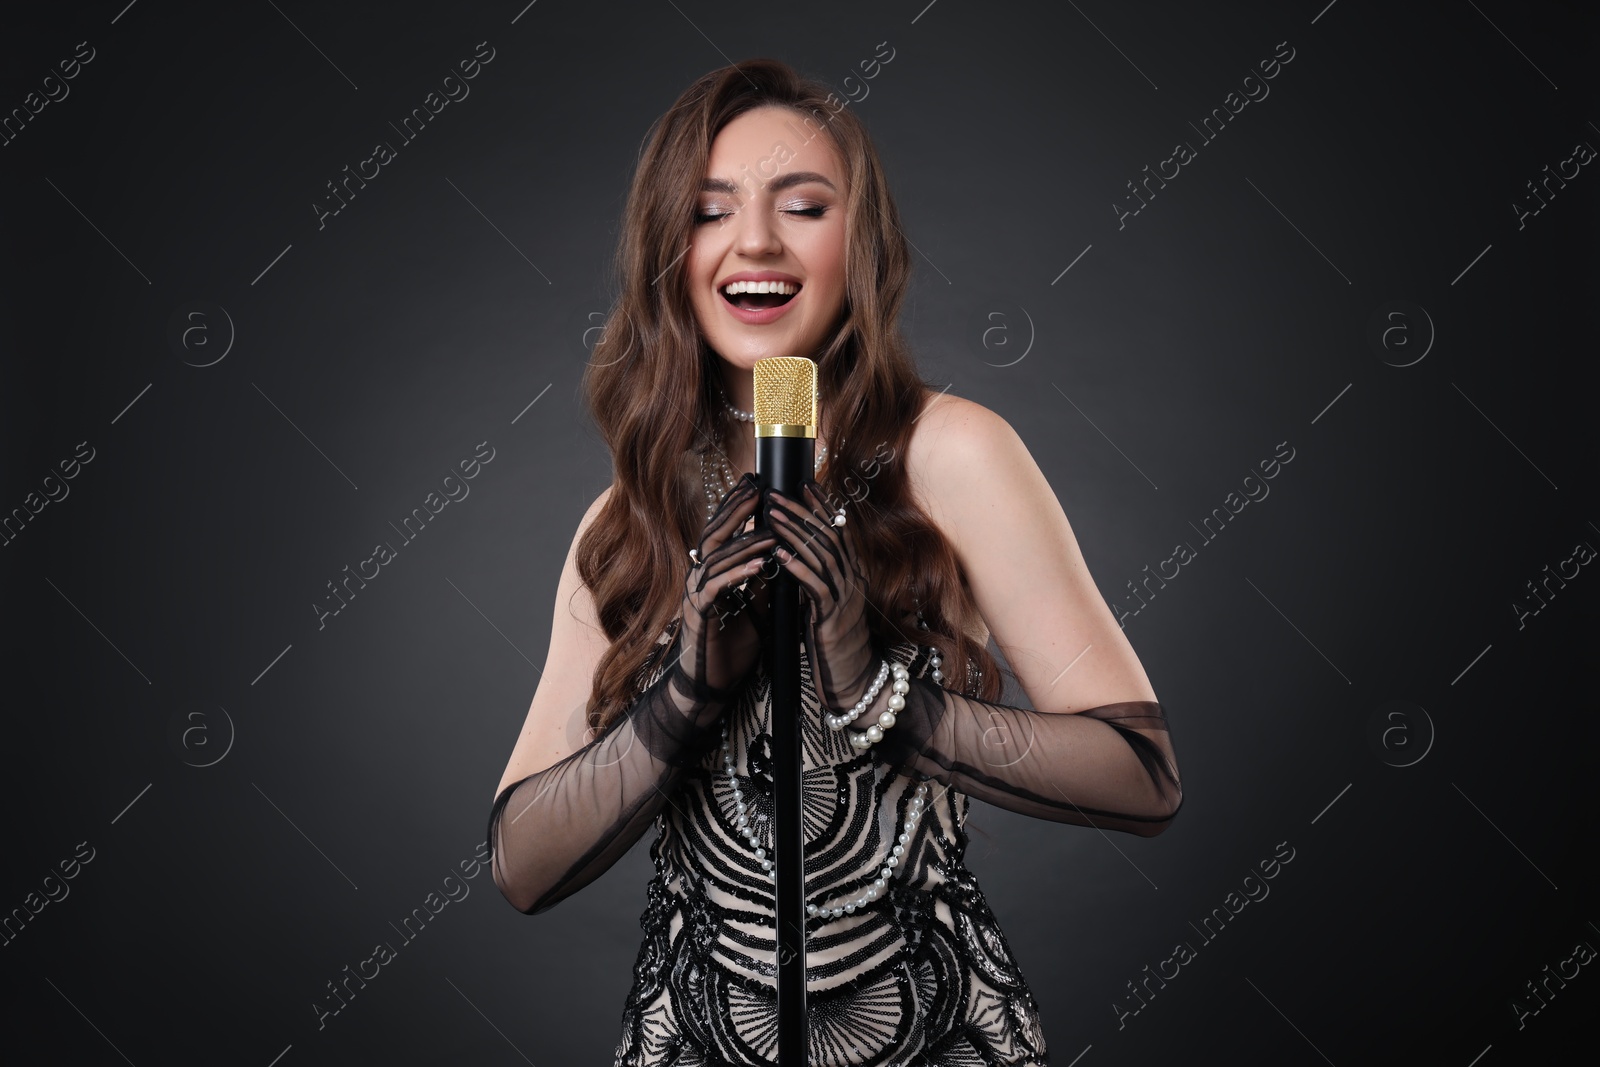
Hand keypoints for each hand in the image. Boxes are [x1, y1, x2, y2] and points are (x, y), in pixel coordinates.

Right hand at [674, 472, 777, 699]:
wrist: (714, 682)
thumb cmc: (734, 644)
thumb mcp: (756, 605)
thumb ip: (764, 579)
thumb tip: (783, 553)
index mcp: (712, 571)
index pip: (723, 530)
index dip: (738, 506)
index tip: (758, 483)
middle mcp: (699, 576)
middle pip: (714, 533)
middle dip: (736, 510)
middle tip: (758, 488)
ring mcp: (696, 594)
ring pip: (717, 557)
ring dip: (746, 542)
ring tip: (772, 529)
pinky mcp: (698, 614)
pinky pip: (717, 587)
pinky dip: (739, 574)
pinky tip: (760, 565)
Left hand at [767, 477, 877, 712]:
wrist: (853, 680)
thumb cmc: (836, 643)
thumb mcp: (827, 604)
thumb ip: (818, 579)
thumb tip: (798, 556)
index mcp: (852, 574)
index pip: (838, 530)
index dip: (822, 505)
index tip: (803, 484)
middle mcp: (852, 580)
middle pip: (827, 535)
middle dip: (800, 512)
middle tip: (776, 494)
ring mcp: (844, 597)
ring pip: (820, 555)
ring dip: (794, 532)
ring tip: (771, 516)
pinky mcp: (832, 617)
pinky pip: (814, 585)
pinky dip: (796, 567)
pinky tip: (778, 554)